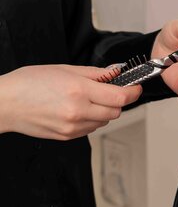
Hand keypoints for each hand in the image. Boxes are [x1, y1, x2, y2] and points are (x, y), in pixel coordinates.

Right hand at [0, 64, 142, 139]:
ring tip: (88, 98)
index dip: (132, 92)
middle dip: (118, 100)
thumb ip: (96, 73)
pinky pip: (90, 128)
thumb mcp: (65, 69)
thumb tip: (117, 71)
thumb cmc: (30, 82)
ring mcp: (73, 127)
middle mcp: (78, 112)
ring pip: (104, 121)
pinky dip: (91, 119)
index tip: (135, 87)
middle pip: (115, 111)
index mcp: (79, 91)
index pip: (120, 97)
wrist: (6, 104)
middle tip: (111, 89)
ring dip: (104, 110)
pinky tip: (78, 108)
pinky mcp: (67, 137)